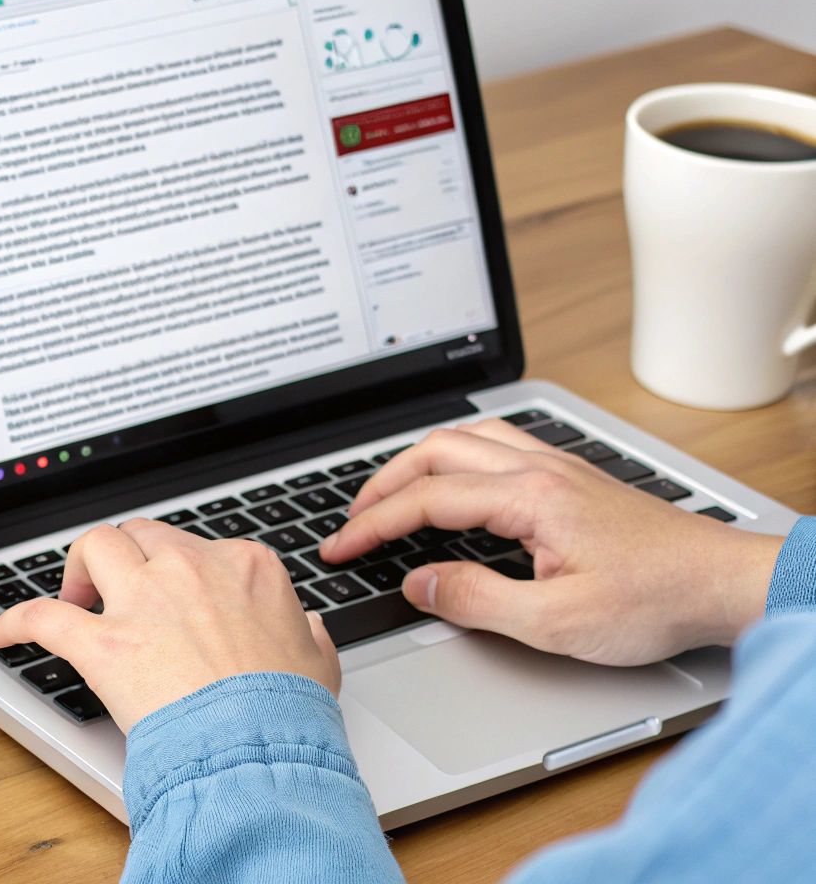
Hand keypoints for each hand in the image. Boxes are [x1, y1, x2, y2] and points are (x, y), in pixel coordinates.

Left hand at [0, 519, 339, 730]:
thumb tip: (306, 627)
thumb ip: (306, 633)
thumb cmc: (288, 710)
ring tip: (75, 596)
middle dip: (126, 557)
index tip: (170, 593)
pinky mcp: (103, 641)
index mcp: (244, 567)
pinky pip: (41, 616)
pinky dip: (12, 621)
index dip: (177, 569)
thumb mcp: (317, 661)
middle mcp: (189, 569)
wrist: (262, 747)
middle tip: (119, 591)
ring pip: (95, 546)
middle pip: (141, 535)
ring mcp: (143, 601)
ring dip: (80, 567)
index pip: (197, 546)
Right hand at [323, 418, 783, 664]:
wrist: (724, 584)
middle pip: (436, 450)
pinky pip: (495, 446)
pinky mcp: (573, 479)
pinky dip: (453, 459)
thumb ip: (477, 601)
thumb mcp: (556, 623)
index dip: (372, 524)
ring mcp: (558, 468)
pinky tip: (452, 485)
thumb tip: (420, 583)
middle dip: (382, 484)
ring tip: (389, 496)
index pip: (426, 499)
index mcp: (530, 497)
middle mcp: (540, 469)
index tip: (339, 547)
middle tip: (353, 520)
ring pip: (466, 439)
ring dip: (416, 463)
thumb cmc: (656, 601)